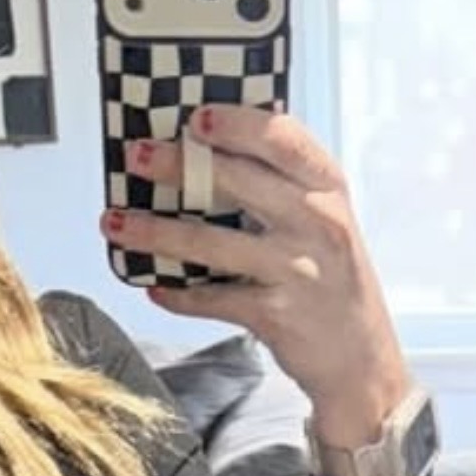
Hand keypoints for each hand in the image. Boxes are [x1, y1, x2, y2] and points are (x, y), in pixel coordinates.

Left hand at [100, 103, 411, 447]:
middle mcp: (317, 222)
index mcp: (327, 187)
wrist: (361, 358)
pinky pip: (212, 299)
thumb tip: (211, 150)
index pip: (282, 139)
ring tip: (114, 222)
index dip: (235, 123)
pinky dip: (178, 294)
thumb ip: (281, 184)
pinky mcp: (276, 314)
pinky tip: (153, 286)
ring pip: (212, 244)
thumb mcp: (324, 218)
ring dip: (156, 232)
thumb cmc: (332, 277)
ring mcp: (296, 270)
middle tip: (137, 157)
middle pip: (238, 182)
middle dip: (179, 166)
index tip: (194, 116)